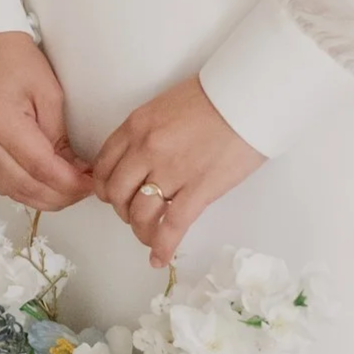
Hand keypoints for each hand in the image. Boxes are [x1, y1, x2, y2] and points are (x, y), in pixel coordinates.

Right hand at [0, 32, 91, 211]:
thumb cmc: (12, 58)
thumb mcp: (49, 92)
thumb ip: (59, 135)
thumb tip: (73, 167)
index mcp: (1, 123)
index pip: (42, 169)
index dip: (71, 183)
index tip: (91, 182)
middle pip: (26, 187)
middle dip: (61, 196)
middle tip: (86, 188)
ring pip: (12, 192)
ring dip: (43, 198)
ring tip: (70, 190)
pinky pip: (1, 183)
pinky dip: (25, 191)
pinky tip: (45, 186)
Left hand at [91, 77, 264, 268]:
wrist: (250, 97)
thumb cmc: (217, 96)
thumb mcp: (168, 105)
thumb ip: (150, 131)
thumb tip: (146, 157)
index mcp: (137, 125)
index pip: (104, 164)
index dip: (105, 185)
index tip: (112, 193)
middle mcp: (146, 149)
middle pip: (116, 193)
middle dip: (121, 209)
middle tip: (133, 212)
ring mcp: (171, 171)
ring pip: (139, 214)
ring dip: (140, 230)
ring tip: (148, 235)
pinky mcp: (198, 190)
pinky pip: (171, 227)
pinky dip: (162, 247)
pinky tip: (159, 257)